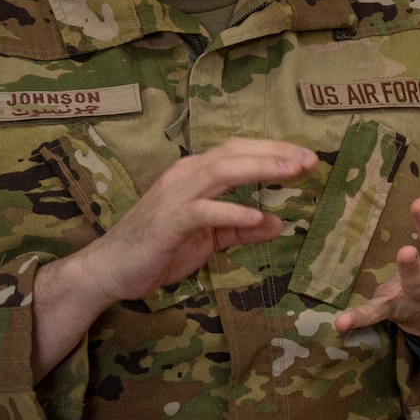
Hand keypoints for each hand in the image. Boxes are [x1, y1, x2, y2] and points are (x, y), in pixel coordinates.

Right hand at [33, 138, 316, 375]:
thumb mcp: (209, 239)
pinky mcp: (168, 221)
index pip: (238, 151)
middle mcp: (185, 176)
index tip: (307, 157)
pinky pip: (203, 211)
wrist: (110, 269)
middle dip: (274, 153)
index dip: (273, 150)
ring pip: (221, 171)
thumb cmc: (159, 249)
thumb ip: (241, 230)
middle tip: (309, 161)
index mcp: (195, 174)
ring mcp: (175, 196)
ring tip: (291, 173)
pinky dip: (231, 212)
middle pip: (234, 153)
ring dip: (259, 169)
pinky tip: (257, 217)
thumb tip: (278, 224)